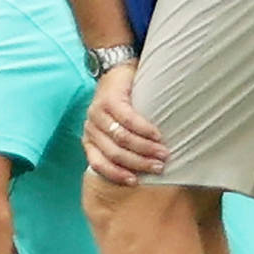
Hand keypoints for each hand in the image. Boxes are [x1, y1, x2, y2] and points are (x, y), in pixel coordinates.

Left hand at [81, 64, 167, 184]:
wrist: (117, 71)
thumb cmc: (122, 107)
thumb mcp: (116, 130)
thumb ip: (120, 148)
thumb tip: (139, 174)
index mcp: (90, 140)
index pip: (98, 164)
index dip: (117, 174)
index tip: (135, 182)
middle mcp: (90, 128)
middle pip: (114, 153)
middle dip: (138, 163)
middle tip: (158, 167)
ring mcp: (97, 113)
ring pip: (122, 138)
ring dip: (145, 148)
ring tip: (163, 153)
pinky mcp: (109, 100)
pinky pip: (128, 119)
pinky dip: (144, 130)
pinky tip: (157, 135)